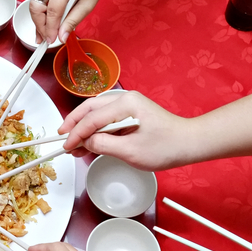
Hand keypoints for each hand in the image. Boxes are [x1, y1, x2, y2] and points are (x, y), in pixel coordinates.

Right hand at [30, 0, 108, 42]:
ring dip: (38, 19)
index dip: (50, 29)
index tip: (51, 41)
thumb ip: (73, 20)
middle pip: (36, 7)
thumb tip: (62, 37)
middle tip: (44, 39)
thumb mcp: (88, 3)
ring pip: (35, 3)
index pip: (52, 12)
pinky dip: (41, 10)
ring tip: (42, 34)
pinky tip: (45, 20)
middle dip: (39, 25)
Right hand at [60, 91, 195, 170]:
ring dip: (82, 126)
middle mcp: (125, 99)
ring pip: (96, 112)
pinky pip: (106, 118)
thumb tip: (85, 142)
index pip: (92, 119)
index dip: (76, 134)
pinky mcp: (130, 112)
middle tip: (62, 139)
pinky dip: (94, 128)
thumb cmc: (167, 146)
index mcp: (126, 104)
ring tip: (72, 143)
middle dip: (73, 123)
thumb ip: (104, 145)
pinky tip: (88, 141)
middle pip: (89, 109)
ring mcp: (128, 104)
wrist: (189, 143)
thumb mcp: (131, 151)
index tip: (66, 147)